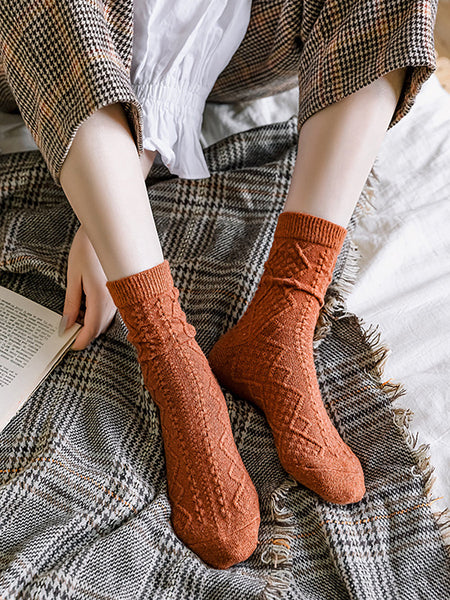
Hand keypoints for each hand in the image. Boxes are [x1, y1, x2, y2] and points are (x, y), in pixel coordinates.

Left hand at [60, 224, 116, 350]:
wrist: (110, 230)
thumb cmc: (90, 248)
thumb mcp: (74, 275)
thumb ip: (71, 302)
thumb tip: (66, 323)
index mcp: (100, 298)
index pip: (91, 330)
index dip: (80, 341)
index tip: (70, 345)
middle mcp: (115, 300)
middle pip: (100, 328)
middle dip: (85, 333)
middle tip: (69, 331)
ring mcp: (121, 296)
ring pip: (106, 320)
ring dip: (92, 323)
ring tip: (75, 317)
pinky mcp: (123, 291)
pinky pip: (112, 310)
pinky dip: (100, 314)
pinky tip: (88, 306)